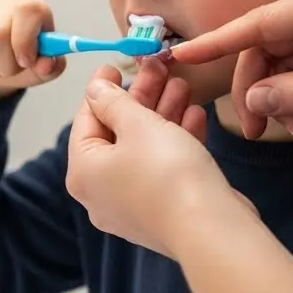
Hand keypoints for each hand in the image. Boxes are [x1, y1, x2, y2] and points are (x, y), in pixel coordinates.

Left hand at [66, 65, 253, 258]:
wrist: (209, 227)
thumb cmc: (166, 172)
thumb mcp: (137, 123)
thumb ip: (114, 101)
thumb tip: (95, 89)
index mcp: (83, 172)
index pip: (86, 121)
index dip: (101, 89)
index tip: (115, 64)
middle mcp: (101, 193)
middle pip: (117, 134)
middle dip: (141, 98)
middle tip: (158, 69)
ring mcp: (132, 205)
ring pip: (144, 148)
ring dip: (163, 114)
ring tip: (183, 85)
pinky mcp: (163, 210)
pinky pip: (163, 167)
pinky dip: (176, 140)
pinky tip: (195, 115)